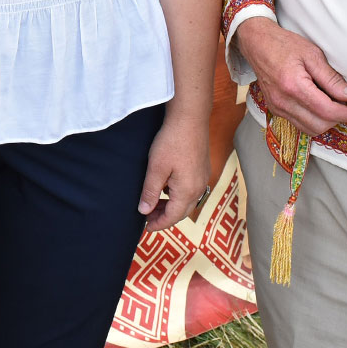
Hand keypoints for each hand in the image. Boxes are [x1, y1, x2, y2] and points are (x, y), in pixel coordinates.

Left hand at [138, 109, 211, 232]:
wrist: (190, 118)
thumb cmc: (172, 142)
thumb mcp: (156, 168)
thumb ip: (150, 192)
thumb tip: (144, 212)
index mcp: (188, 191)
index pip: (173, 217)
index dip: (159, 224)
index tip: (146, 228)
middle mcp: (199, 188)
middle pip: (182, 211)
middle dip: (165, 216)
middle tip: (147, 217)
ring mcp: (203, 178)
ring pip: (187, 200)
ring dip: (171, 205)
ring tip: (154, 203)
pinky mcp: (202, 168)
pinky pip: (191, 189)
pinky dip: (177, 194)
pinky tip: (166, 187)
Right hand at [235, 17, 346, 136]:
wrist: (257, 44)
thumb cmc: (284, 45)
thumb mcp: (312, 55)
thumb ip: (332, 78)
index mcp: (293, 86)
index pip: (326, 111)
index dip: (345, 114)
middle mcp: (283, 101)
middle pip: (319, 125)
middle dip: (337, 120)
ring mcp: (277, 107)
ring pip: (309, 129)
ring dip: (325, 122)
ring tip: (334, 107)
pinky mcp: (275, 109)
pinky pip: (299, 124)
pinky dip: (313, 120)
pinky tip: (319, 107)